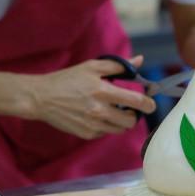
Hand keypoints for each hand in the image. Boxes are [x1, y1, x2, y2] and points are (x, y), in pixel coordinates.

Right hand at [29, 55, 155, 139]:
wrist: (42, 98)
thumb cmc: (68, 79)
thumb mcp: (92, 66)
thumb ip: (118, 65)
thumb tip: (139, 61)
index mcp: (103, 91)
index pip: (135, 101)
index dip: (148, 103)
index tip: (151, 104)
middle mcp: (99, 111)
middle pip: (130, 120)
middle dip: (134, 115)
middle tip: (130, 108)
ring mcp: (93, 125)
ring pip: (120, 129)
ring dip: (122, 121)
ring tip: (114, 111)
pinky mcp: (86, 134)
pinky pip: (106, 132)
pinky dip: (107, 126)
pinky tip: (99, 116)